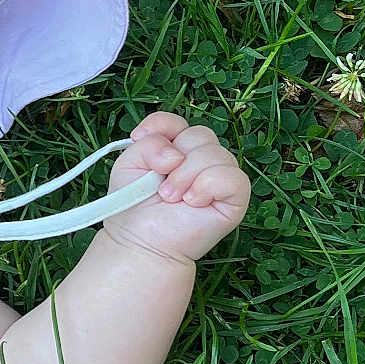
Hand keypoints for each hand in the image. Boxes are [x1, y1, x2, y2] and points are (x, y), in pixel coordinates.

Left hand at [101, 113, 250, 264]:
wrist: (141, 241)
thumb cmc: (135, 206)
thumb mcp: (128, 165)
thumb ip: (147, 144)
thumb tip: (176, 153)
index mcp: (177, 148)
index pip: (177, 121)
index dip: (159, 127)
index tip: (139, 141)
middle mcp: (202, 159)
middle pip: (200, 135)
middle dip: (175, 160)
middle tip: (160, 188)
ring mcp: (221, 177)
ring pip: (215, 153)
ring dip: (186, 177)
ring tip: (173, 199)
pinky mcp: (236, 197)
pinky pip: (232, 177)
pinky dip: (208, 186)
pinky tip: (194, 202)